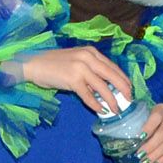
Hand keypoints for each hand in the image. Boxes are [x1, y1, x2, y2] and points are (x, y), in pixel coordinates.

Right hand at [7, 46, 130, 113]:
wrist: (34, 65)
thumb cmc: (55, 64)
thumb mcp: (77, 62)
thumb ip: (91, 70)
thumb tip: (106, 87)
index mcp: (91, 52)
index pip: (112, 66)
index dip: (123, 79)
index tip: (129, 89)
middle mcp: (88, 57)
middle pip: (112, 75)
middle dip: (123, 89)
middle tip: (129, 100)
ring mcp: (80, 68)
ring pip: (102, 86)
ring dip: (111, 100)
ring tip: (116, 109)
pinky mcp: (72, 79)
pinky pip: (88, 95)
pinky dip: (96, 104)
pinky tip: (101, 110)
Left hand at [140, 102, 162, 162]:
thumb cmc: (157, 124)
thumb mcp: (151, 120)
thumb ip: (142, 125)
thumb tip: (128, 141)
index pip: (156, 117)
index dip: (148, 127)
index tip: (140, 138)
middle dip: (150, 146)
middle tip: (140, 155)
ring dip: (156, 154)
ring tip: (146, 162)